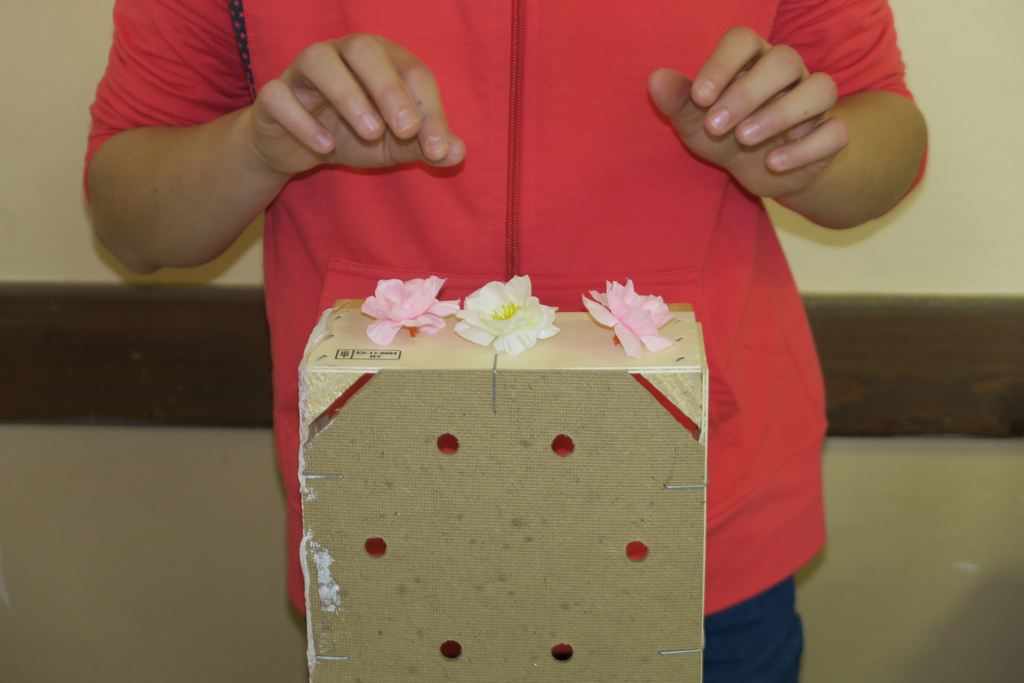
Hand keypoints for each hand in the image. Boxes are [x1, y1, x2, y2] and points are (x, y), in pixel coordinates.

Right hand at [247, 34, 465, 175]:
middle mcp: (342, 55)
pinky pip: (280, 96)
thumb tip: (458, 152)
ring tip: (370, 133)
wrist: (297, 150)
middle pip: (364, 50)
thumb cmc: (353, 135)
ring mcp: (303, 71)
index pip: (412, 72)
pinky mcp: (272, 95)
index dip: (429, 109)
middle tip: (407, 128)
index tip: (438, 149)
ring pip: (318, 60)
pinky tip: (325, 147)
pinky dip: (303, 120)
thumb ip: (425, 147)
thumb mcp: (394, 145)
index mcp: (381, 61)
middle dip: (389, 88)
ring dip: (347, 95)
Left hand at [648, 27, 848, 198]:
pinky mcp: (830, 135)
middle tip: (717, 126)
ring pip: (820, 89)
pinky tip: (773, 163)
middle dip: (748, 93)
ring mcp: (813, 102)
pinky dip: (806, 148)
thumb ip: (678, 100)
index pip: (744, 40)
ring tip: (745, 138)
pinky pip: (835, 133)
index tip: (699, 98)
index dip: (721, 64)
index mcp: (753, 60)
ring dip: (782, 114)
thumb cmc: (725, 133)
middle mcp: (789, 73)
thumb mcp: (695, 120)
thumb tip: (655, 79)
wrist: (762, 169)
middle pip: (784, 61)